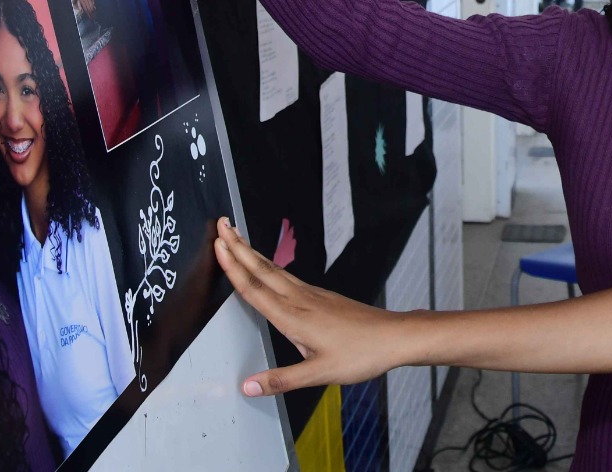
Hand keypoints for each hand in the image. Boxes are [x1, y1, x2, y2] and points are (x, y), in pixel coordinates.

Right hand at [213, 217, 409, 393]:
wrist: (394, 336)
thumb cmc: (361, 354)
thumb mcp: (319, 373)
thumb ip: (281, 380)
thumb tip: (246, 386)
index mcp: (294, 316)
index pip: (255, 289)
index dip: (233, 267)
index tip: (218, 245)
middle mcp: (300, 299)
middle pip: (262, 269)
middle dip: (238, 247)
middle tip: (221, 224)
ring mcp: (312, 294)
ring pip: (274, 270)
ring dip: (253, 253)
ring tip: (237, 238)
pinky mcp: (321, 296)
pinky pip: (287, 276)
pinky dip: (270, 265)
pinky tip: (268, 266)